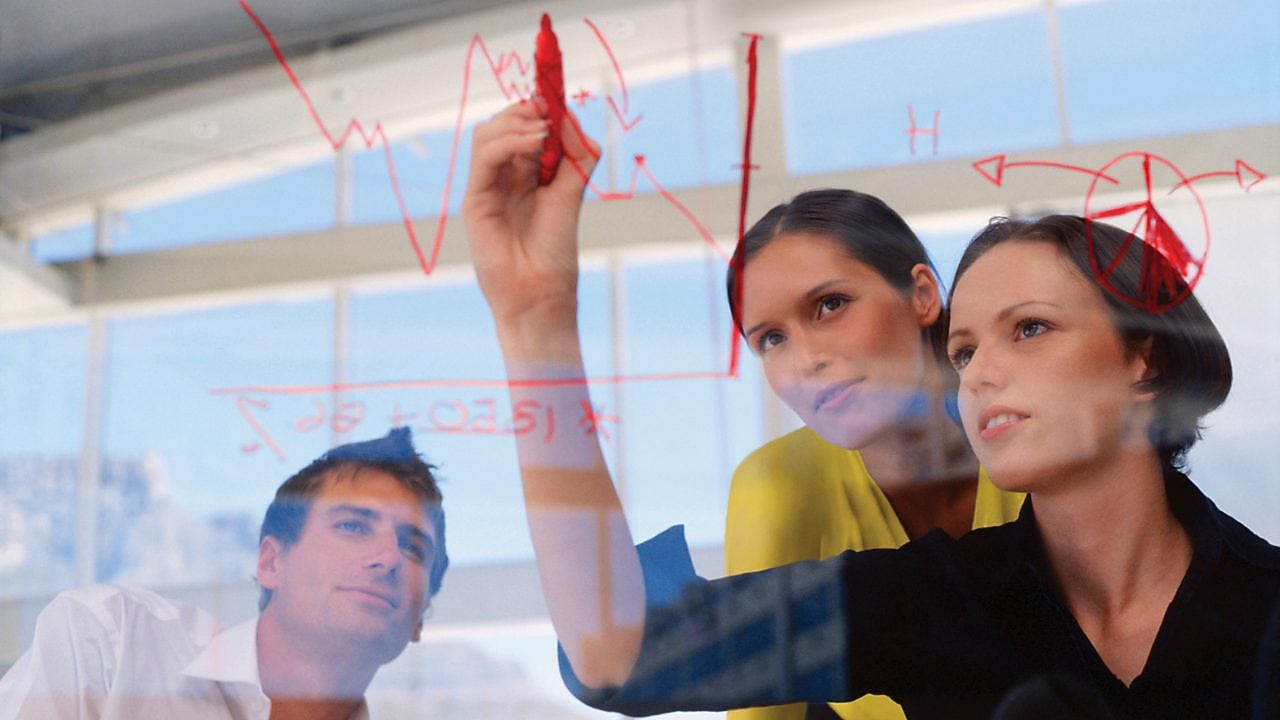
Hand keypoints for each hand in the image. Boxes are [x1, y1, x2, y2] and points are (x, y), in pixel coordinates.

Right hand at [462, 101, 600, 332]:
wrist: (541, 291)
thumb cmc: (556, 251)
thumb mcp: (573, 195)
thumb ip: (577, 157)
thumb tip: (570, 118)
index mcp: (526, 174)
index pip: (524, 127)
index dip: (538, 108)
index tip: (557, 97)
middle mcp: (504, 176)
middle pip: (502, 124)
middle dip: (526, 109)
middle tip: (548, 108)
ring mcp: (487, 186)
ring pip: (487, 134)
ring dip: (516, 123)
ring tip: (544, 131)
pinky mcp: (475, 199)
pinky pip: (484, 157)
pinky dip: (508, 142)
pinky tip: (535, 143)